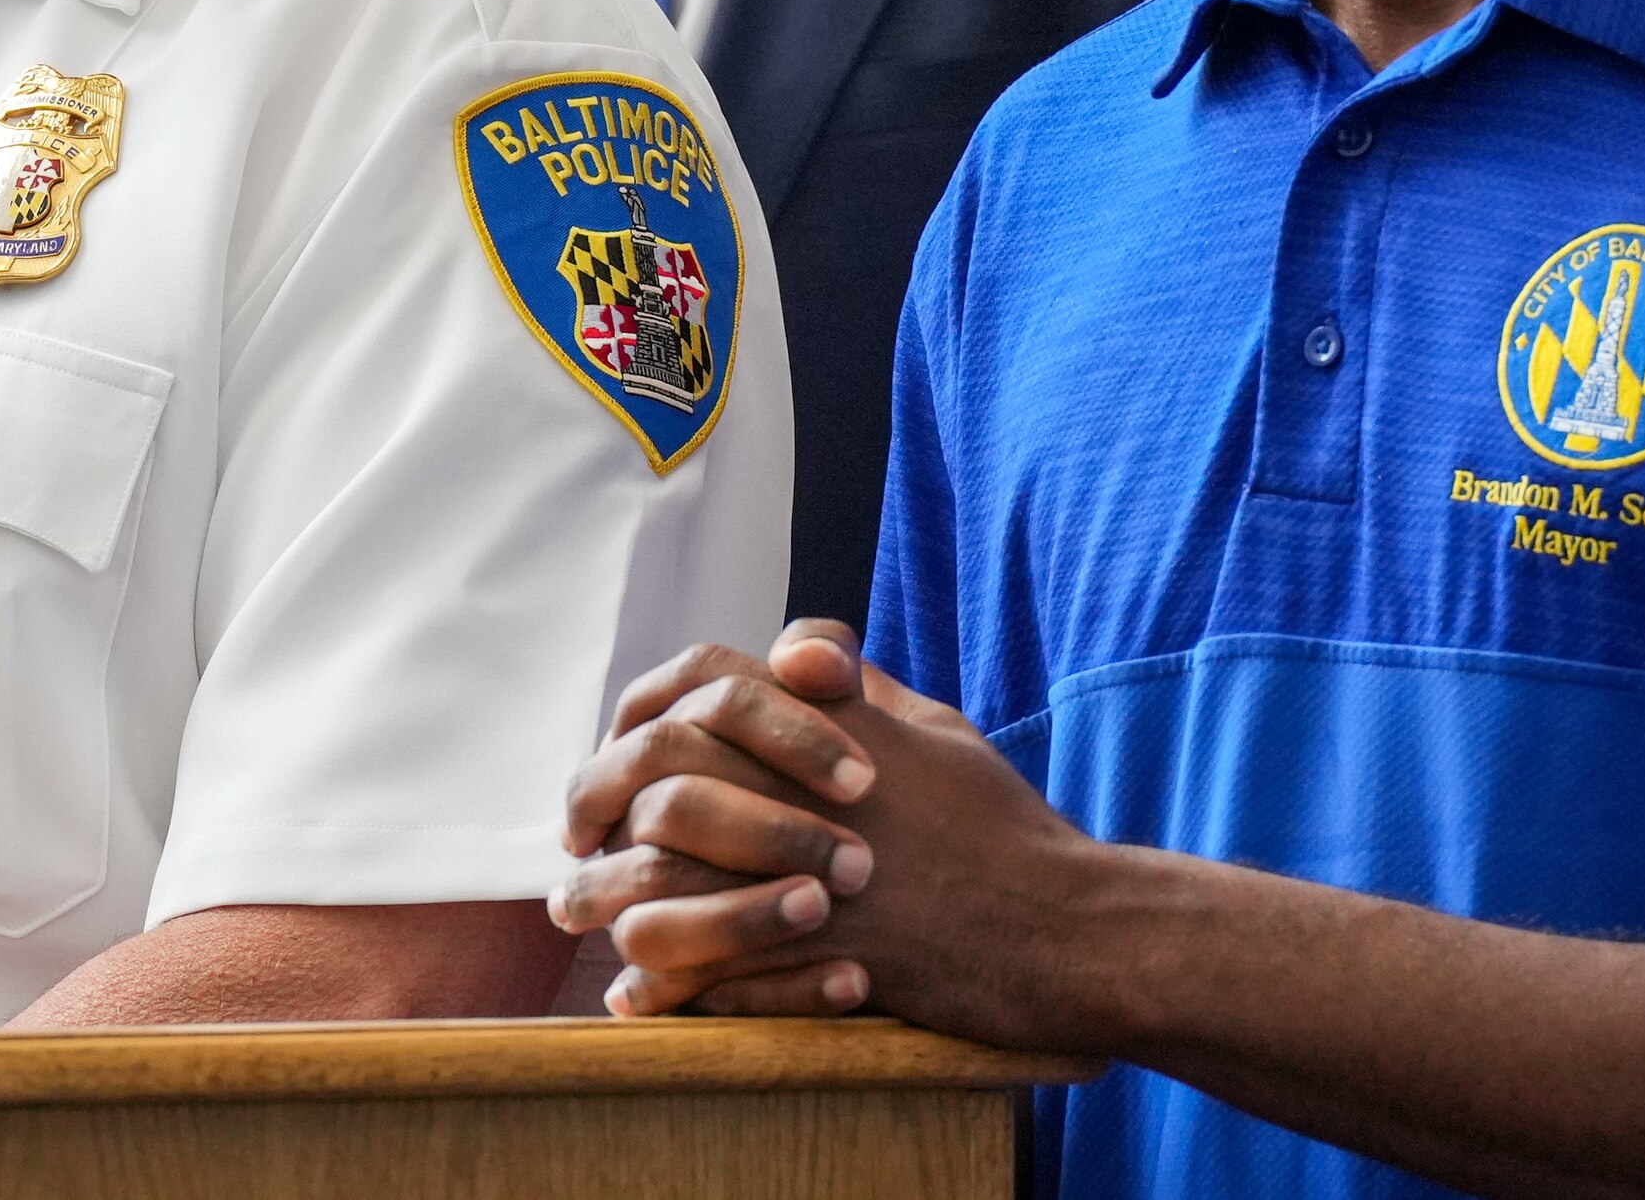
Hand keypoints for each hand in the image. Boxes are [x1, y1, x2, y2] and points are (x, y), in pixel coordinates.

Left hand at [555, 621, 1114, 1062]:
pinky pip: (713, 970)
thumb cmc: (1005, 827)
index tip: (616, 748)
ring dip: (613, 898)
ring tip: (583, 919)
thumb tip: (801, 648)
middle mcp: (807, 787)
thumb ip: (856, 688)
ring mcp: (811, 871)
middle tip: (576, 839)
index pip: (703, 681)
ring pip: (668, 873)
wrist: (1068, 925)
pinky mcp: (824, 956)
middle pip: (661, 769)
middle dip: (597, 799)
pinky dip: (666, 984)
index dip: (643, 710)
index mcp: (831, 723)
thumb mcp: (935, 730)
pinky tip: (635, 997)